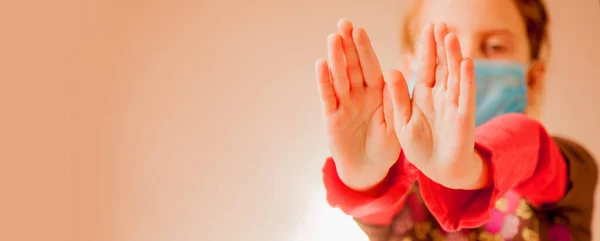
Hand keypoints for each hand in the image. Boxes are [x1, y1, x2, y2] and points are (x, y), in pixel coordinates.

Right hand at [316, 20, 399, 189]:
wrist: (368, 169)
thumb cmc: (386, 148)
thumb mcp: (397, 126)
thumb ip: (394, 102)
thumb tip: (393, 73)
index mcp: (378, 92)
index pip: (371, 66)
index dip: (365, 49)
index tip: (359, 31)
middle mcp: (360, 94)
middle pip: (353, 66)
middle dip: (348, 45)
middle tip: (343, 24)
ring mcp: (345, 103)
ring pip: (340, 77)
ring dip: (336, 58)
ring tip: (333, 38)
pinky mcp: (332, 117)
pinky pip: (328, 96)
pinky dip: (324, 82)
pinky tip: (321, 64)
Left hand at [387, 23, 485, 189]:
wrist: (439, 170)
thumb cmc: (420, 147)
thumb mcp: (403, 121)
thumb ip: (397, 98)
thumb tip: (391, 70)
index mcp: (423, 95)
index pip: (425, 66)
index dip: (426, 48)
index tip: (427, 28)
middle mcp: (440, 95)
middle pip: (441, 65)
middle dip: (440, 46)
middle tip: (439, 24)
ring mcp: (454, 104)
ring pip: (454, 75)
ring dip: (453, 56)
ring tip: (450, 36)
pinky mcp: (464, 116)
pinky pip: (466, 94)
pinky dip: (465, 79)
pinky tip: (465, 62)